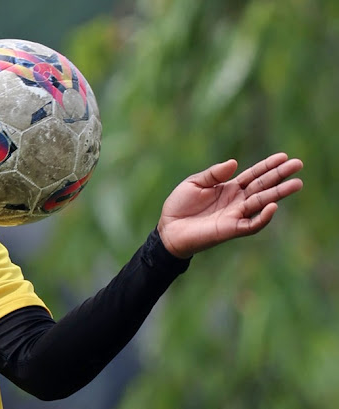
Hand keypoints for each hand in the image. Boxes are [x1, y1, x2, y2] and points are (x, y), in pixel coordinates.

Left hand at [157, 152, 302, 258]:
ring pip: (262, 203)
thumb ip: (214, 174)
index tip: (284, 156)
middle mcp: (236, 201)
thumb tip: (235, 162)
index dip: (268, 166)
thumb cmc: (179, 206)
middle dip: (280, 176)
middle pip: (263, 186)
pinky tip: (273, 206)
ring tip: (296, 183)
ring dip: (279, 194)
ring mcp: (235, 215)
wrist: (168, 228)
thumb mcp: (194, 183)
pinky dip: (263, 217)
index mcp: (229, 188)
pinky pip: (251, 224)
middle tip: (299, 164)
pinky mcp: (231, 229)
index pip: (253, 175)